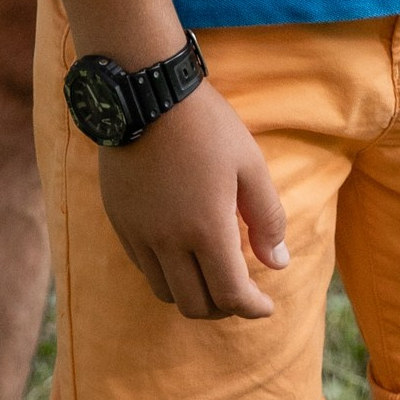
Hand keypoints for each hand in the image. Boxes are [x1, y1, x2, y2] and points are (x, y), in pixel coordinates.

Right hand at [97, 82, 289, 320]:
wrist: (144, 91)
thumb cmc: (205, 124)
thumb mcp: (249, 163)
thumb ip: (267, 217)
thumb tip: (279, 263)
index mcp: (207, 229)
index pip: (231, 295)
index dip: (253, 308)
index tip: (266, 306)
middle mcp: (169, 241)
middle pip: (195, 304)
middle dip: (224, 308)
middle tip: (241, 292)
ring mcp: (139, 233)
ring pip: (166, 291)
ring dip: (192, 294)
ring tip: (210, 274)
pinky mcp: (120, 220)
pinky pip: (143, 266)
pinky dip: (166, 273)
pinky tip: (180, 253)